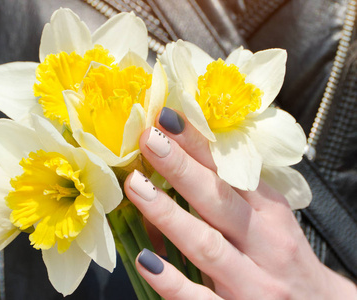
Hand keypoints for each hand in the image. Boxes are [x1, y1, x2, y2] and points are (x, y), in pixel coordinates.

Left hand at [124, 107, 355, 298]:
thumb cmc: (283, 255)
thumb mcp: (270, 219)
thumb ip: (234, 194)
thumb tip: (182, 158)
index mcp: (271, 213)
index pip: (231, 172)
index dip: (199, 145)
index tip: (168, 119)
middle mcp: (264, 245)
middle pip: (219, 201)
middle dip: (182, 168)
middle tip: (150, 140)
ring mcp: (250, 282)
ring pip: (206, 245)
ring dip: (168, 215)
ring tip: (136, 186)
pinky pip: (199, 298)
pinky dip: (171, 280)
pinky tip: (145, 259)